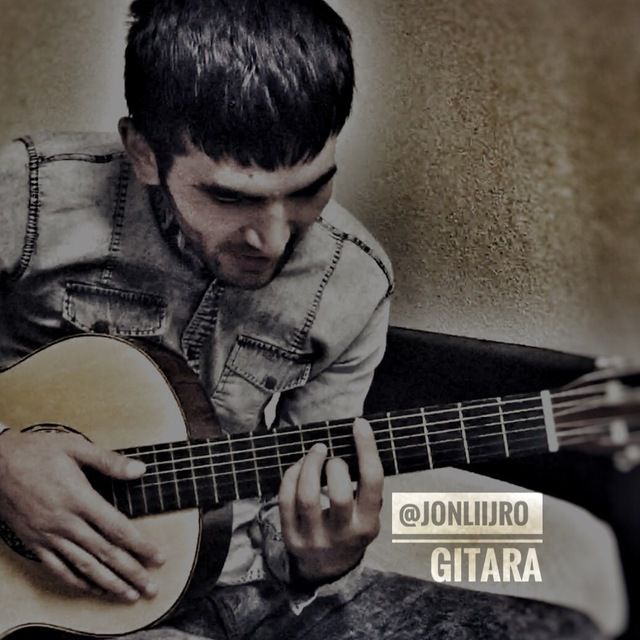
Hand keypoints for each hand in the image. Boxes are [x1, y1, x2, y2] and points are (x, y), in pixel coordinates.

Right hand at [0, 428, 163, 600]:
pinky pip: (58, 569)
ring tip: (129, 596)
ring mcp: (48, 535)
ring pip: (83, 566)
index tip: (159, 558)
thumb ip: (109, 461)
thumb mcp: (75, 447)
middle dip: (131, 573)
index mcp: (79, 498)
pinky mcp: (34, 543)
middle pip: (104, 553)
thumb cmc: (38, 451)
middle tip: (151, 588)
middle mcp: (65, 522)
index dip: (140, 546)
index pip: (117, 528)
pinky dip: (77, 582)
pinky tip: (93, 590)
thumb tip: (141, 469)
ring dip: (108, 584)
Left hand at [279, 418, 382, 583]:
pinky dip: (291, 476)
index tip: (359, 424)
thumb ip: (366, 483)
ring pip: (307, 497)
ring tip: (316, 451)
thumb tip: (358, 434)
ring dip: (309, 465)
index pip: (373, 482)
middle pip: (340, 494)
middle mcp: (343, 534)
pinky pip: (285, 500)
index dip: (367, 448)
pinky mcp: (291, 537)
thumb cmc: (351, 525)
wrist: (328, 568)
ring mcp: (315, 538)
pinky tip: (299, 466)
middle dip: (335, 465)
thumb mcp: (367, 512)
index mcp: (368, 524)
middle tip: (332, 456)